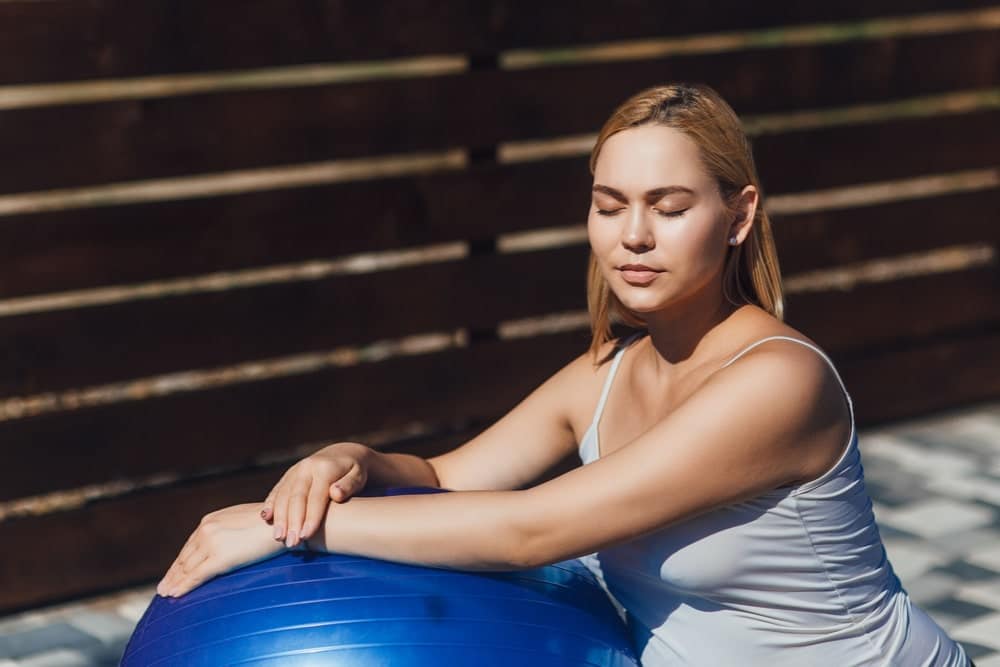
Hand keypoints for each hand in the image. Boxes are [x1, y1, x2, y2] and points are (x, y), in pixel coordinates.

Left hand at [157, 503, 285, 597]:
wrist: (285, 523)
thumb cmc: (272, 524)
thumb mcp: (244, 522)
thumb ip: (230, 531)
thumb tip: (230, 544)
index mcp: (211, 520)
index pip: (191, 544)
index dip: (181, 561)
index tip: (174, 572)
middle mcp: (206, 529)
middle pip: (185, 557)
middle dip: (174, 573)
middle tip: (164, 587)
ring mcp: (211, 543)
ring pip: (187, 568)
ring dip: (174, 582)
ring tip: (166, 593)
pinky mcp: (218, 558)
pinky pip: (195, 576)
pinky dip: (183, 586)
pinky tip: (174, 594)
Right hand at [260, 441, 371, 548]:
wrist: (341, 454)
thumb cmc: (353, 472)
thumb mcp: (358, 476)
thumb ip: (349, 485)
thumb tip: (336, 494)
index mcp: (324, 468)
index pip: (316, 496)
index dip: (311, 517)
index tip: (306, 536)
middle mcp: (306, 468)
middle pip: (296, 497)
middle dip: (292, 522)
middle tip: (291, 543)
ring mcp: (295, 471)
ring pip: (283, 495)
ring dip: (279, 517)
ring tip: (279, 538)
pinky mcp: (287, 476)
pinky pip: (276, 491)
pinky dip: (270, 505)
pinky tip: (265, 518)